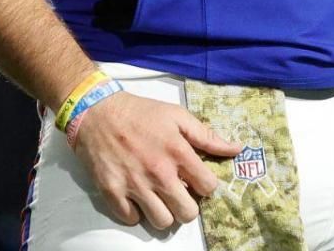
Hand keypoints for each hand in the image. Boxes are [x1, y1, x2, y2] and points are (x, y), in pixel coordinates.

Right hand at [68, 91, 237, 229]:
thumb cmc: (140, 113)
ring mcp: (134, 185)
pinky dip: (136, 212)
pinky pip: (132, 219)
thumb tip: (237, 149)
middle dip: (188, 205)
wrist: (96, 112)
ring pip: (161, 221)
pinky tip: (137, 197)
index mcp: (177, 152)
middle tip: (179, 193)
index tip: (197, 180)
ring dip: (163, 212)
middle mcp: (158, 172)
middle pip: (187, 213)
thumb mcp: (177, 116)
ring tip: (158, 197)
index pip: (208, 187)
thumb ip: (207, 136)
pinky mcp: (112, 192)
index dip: (206, 185)